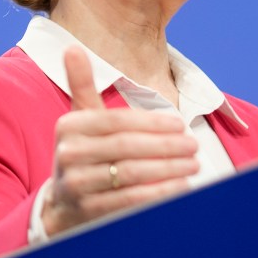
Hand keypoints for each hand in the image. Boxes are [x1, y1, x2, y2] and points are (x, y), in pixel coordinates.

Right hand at [40, 46, 199, 237]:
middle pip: (125, 147)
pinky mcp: (89, 211)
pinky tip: (180, 186)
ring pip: (130, 174)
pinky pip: (130, 201)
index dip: (150, 122)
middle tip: (193, 144)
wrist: (63, 204)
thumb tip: (72, 47)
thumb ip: (81, 86)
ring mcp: (77, 184)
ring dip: (168, 169)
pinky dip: (158, 193)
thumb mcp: (80, 120)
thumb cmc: (82, 153)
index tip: (180, 123)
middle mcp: (68, 154)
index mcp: (68, 126)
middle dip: (165, 146)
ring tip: (194, 165)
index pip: (115, 121)